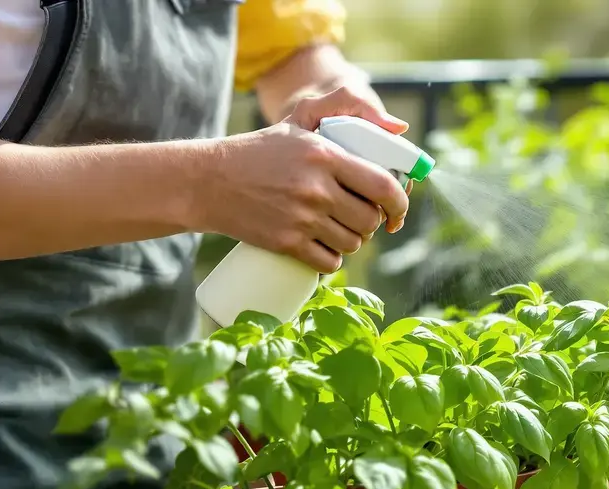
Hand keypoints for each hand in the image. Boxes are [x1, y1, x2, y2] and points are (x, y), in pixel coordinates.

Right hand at [194, 86, 410, 273]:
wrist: (208, 181)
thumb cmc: (261, 151)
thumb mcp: (300, 119)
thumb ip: (347, 106)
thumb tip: (398, 128)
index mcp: (326, 155)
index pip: (384, 186)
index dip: (400, 204)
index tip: (397, 212)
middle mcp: (316, 188)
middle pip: (370, 220)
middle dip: (370, 223)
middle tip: (356, 216)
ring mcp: (301, 218)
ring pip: (353, 243)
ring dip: (351, 241)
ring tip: (337, 229)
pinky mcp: (286, 243)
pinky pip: (330, 262)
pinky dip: (332, 260)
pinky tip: (324, 249)